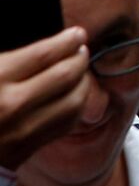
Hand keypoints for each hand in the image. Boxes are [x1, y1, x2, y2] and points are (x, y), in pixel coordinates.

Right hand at [0, 25, 89, 171]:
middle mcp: (11, 105)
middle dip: (80, 58)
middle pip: (66, 75)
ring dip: (83, 82)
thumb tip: (43, 47)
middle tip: (81, 50)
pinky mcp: (23, 152)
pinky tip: (72, 97)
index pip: (46, 53)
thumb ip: (6, 60)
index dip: (67, 41)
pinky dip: (75, 108)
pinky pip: (64, 125)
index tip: (77, 34)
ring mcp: (20, 131)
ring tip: (80, 72)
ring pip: (73, 101)